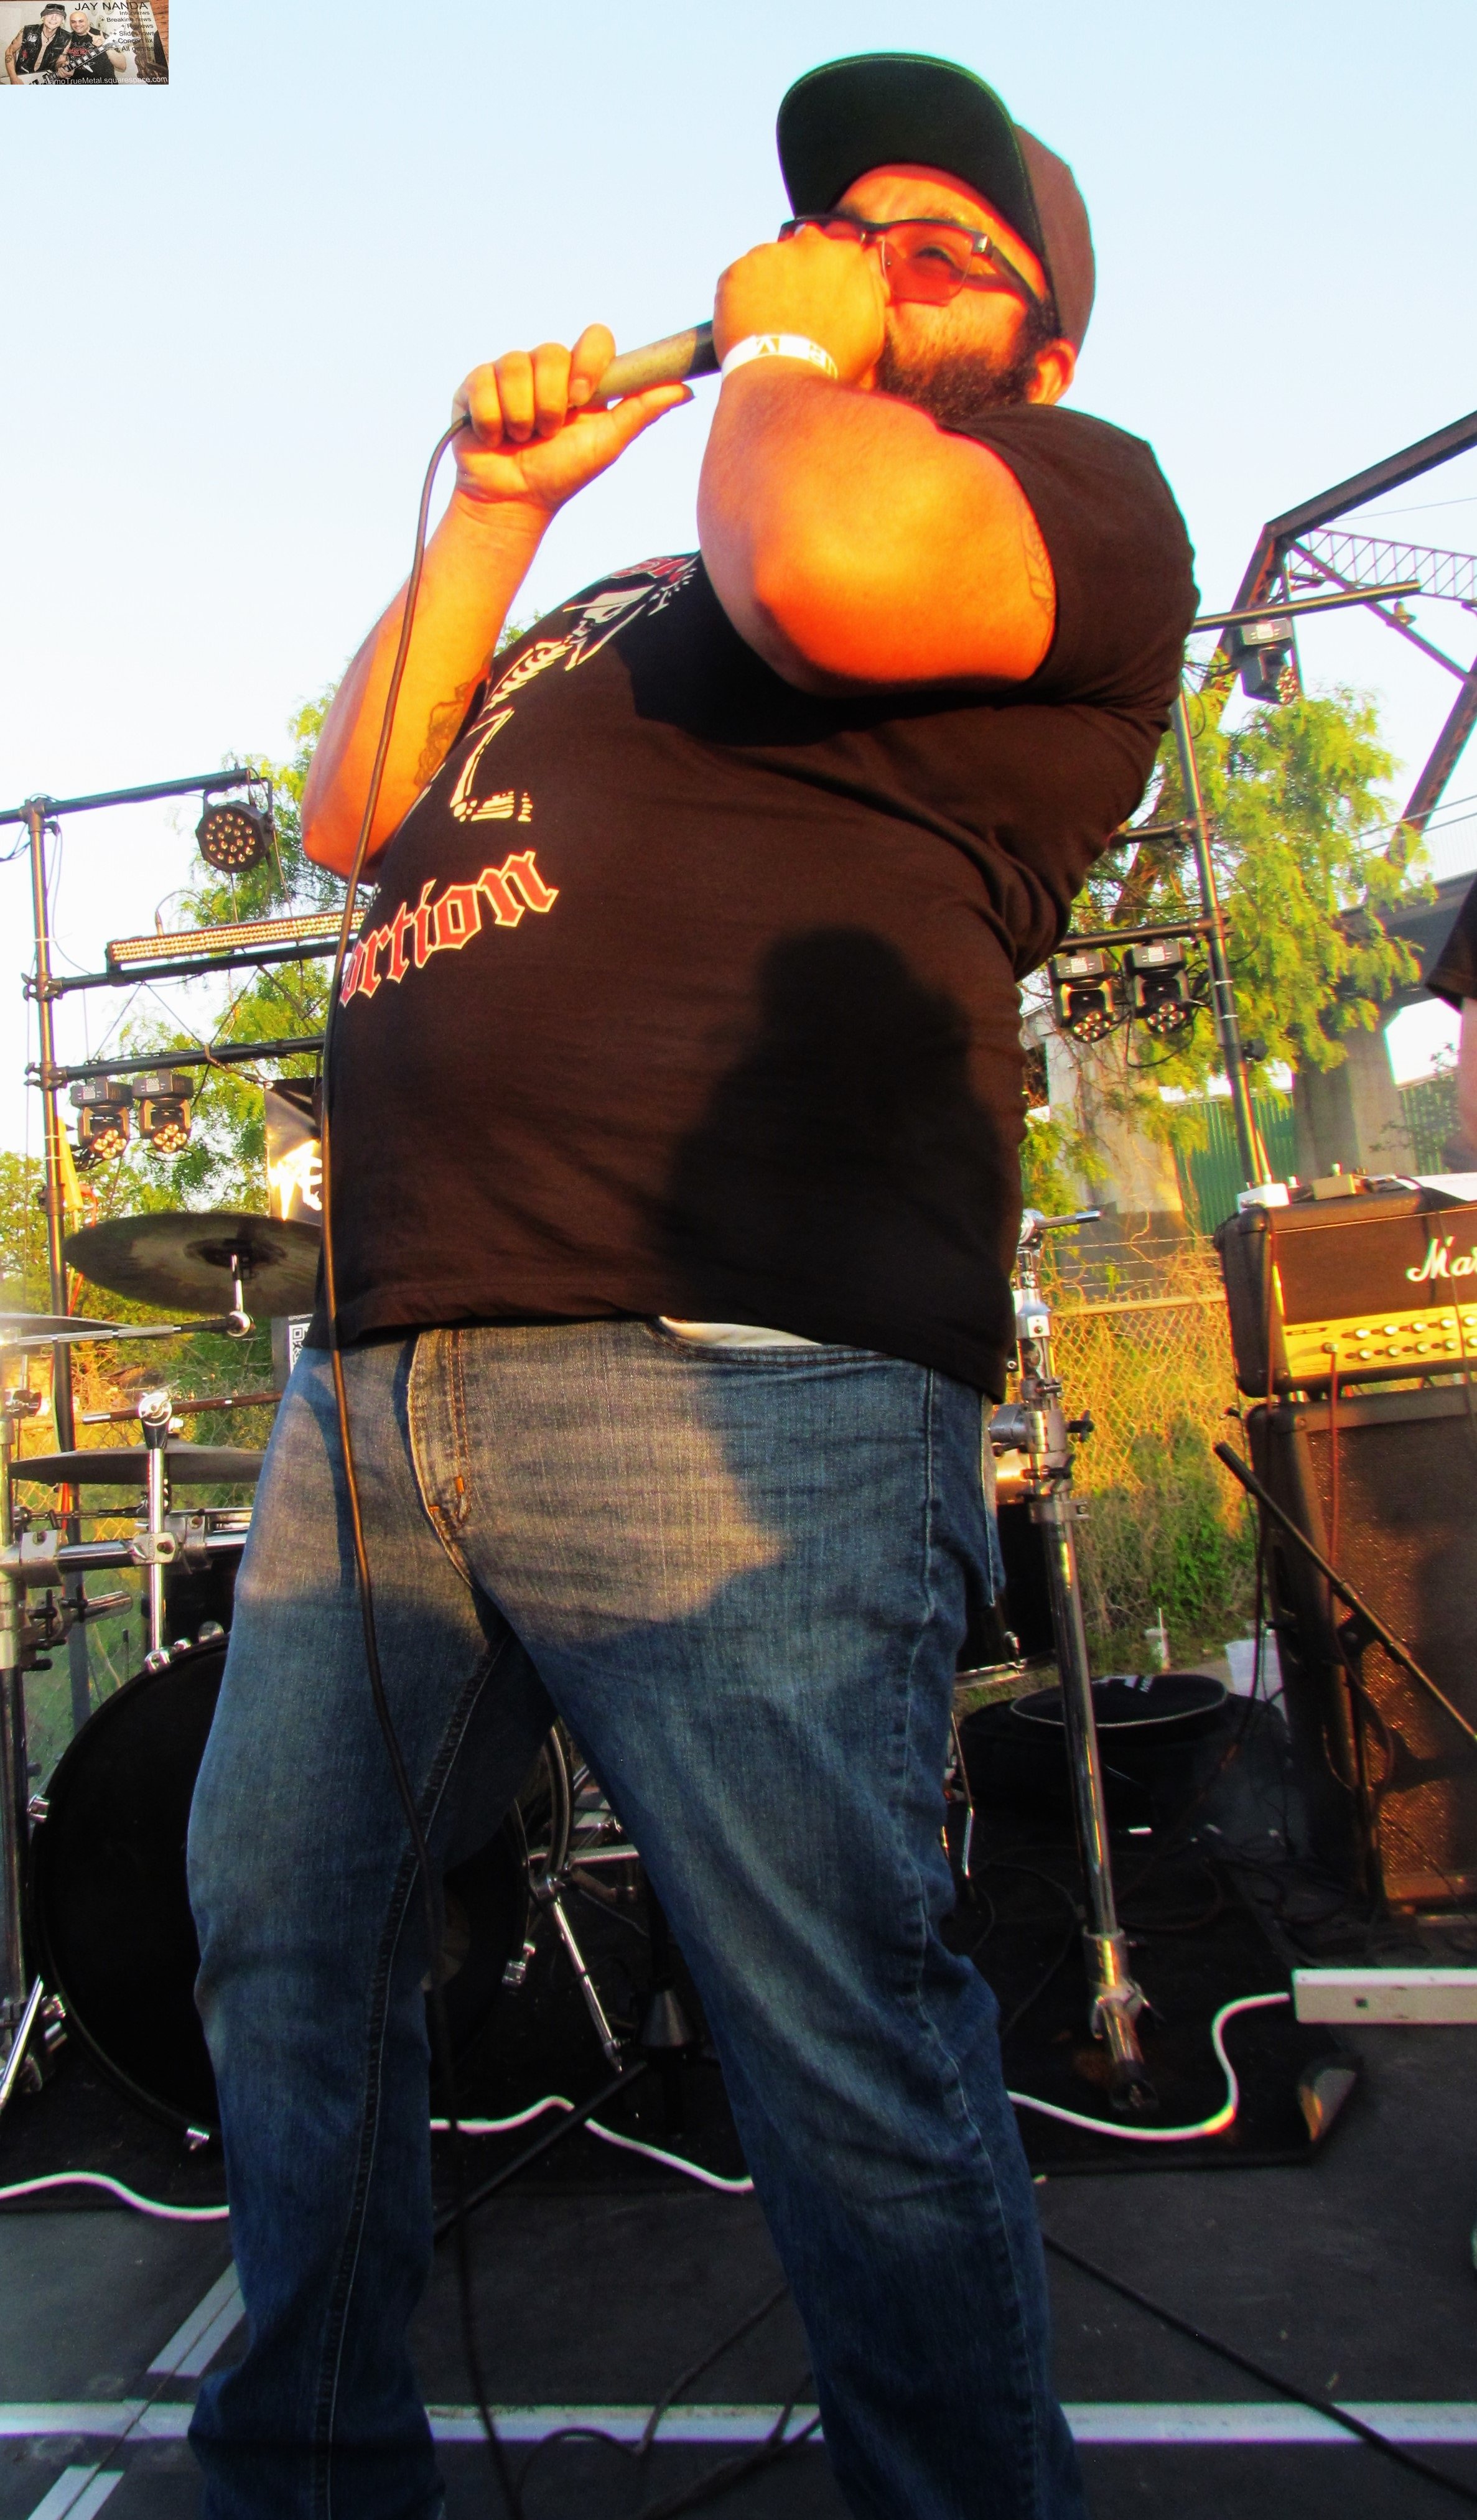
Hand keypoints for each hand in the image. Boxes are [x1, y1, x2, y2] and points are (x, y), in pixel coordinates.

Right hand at [450, 324, 690, 517]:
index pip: (594, 338)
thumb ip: (641, 411)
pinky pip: (482, 382)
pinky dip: (492, 419)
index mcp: (580, 376)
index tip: (582, 397)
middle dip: (549, 402)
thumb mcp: (608, 443)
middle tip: (547, 433)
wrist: (513, 502)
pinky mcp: (474, 386)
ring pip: (513, 366)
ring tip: (521, 439)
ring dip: (520, 415)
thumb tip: (687, 389)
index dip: (587, 362)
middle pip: (549, 352)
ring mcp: (508, 374)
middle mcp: (545, 369)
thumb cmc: (562, 474)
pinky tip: (495, 437)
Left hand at [713, 229, 886, 384]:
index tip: (819, 294)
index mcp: (846, 255)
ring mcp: (770, 254)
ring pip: (768, 262)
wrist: (787, 384)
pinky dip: (741, 298)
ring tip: (770, 324)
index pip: (837, 250)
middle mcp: (809, 244)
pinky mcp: (738, 270)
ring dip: (768, 284)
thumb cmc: (834, 364)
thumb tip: (869, 274)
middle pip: (801, 249)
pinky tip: (750, 325)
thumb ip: (871, 293)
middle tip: (793, 310)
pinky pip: (738, 279)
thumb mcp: (871, 331)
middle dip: (797, 272)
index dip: (826, 274)